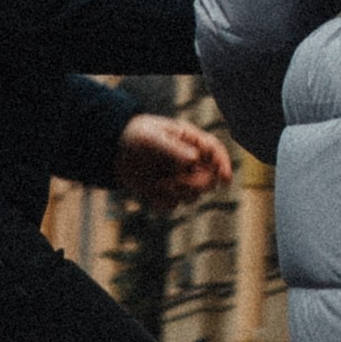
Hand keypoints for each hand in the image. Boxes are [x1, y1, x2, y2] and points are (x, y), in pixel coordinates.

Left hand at [112, 117, 232, 208]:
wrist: (115, 149)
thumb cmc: (136, 136)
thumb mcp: (152, 138)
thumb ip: (173, 148)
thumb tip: (194, 158)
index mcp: (191, 142)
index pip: (215, 151)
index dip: (224, 164)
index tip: (225, 179)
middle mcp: (190, 162)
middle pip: (208, 180)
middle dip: (194, 184)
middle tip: (173, 182)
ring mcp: (179, 179)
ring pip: (192, 196)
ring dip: (177, 193)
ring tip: (158, 183)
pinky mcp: (165, 193)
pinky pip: (172, 206)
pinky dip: (162, 203)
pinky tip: (151, 192)